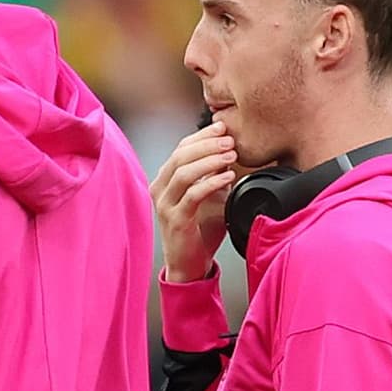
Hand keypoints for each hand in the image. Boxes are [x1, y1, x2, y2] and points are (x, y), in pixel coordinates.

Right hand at [154, 121, 238, 285]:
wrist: (190, 264)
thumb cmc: (199, 230)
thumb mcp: (210, 195)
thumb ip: (214, 174)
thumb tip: (230, 152)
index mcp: (166, 181)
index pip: (180, 148)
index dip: (202, 135)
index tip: (223, 127)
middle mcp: (160, 190)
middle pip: (180, 155)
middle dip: (208, 144)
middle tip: (230, 140)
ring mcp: (165, 205)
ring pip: (183, 172)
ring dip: (210, 160)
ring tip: (231, 155)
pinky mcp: (175, 220)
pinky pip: (192, 195)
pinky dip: (211, 182)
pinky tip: (228, 177)